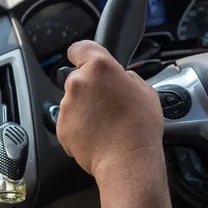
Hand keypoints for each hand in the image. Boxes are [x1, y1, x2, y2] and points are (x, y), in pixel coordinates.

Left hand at [56, 40, 163, 177]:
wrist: (128, 159)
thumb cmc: (140, 126)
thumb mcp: (146, 91)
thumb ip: (128, 78)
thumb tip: (121, 79)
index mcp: (100, 67)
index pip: (80, 48)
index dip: (83, 54)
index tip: (84, 60)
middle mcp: (79, 82)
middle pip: (78, 78)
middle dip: (90, 88)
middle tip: (109, 103)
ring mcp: (67, 105)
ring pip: (74, 101)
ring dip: (85, 108)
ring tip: (106, 122)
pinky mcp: (61, 126)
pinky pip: (70, 121)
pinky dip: (80, 126)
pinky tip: (98, 134)